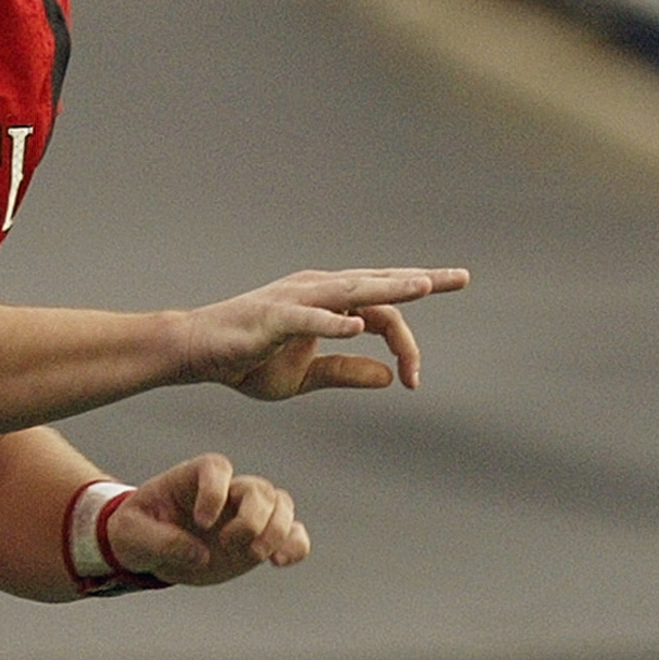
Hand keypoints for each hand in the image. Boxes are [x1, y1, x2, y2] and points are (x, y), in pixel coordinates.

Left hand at [101, 454, 309, 584]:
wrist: (146, 549)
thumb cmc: (135, 531)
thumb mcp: (131, 535)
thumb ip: (161, 541)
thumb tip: (201, 554)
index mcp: (193, 477)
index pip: (216, 468)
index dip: (215, 491)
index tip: (202, 522)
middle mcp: (226, 491)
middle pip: (258, 488)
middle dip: (252, 518)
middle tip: (229, 545)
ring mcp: (245, 514)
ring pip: (282, 504)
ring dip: (278, 530)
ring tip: (258, 556)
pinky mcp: (258, 539)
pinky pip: (292, 533)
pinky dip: (296, 545)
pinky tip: (281, 561)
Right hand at [177, 266, 470, 398]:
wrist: (197, 354)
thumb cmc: (248, 360)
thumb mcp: (306, 376)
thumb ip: (347, 372)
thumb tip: (391, 376)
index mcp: (331, 303)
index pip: (383, 314)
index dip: (406, 345)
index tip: (416, 382)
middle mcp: (319, 290)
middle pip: (378, 285)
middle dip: (421, 282)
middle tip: (461, 278)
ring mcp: (296, 298)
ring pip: (351, 290)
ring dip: (387, 289)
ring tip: (423, 288)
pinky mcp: (272, 316)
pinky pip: (306, 317)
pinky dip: (331, 321)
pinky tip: (355, 326)